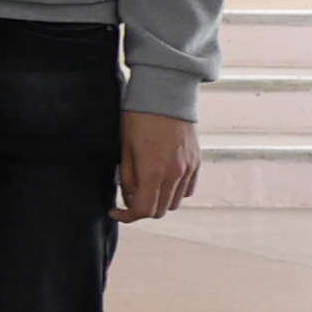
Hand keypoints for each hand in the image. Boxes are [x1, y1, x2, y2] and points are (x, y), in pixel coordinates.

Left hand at [120, 108, 201, 223]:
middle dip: (141, 210)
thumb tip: (130, 197)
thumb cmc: (138, 119)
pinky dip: (174, 192)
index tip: (115, 212)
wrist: (165, 95)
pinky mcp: (197, 162)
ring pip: (175, 202)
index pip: (144, 210)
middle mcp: (176, 174)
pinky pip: (187, 189)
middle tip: (127, 199)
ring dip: (158, 201)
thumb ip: (128, 177)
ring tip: (144, 188)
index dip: (127, 216)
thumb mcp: (124, 148)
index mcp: (154, 171)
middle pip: (160, 210)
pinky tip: (161, 181)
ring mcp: (189, 169)